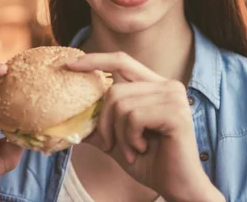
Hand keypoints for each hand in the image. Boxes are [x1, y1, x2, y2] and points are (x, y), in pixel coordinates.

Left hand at [67, 52, 222, 201]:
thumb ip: (98, 124)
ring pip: (122, 105)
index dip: (95, 60)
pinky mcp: (176, 112)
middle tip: (111, 145)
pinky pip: (134, 117)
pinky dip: (130, 138)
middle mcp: (167, 85)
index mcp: (154, 85)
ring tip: (132, 150)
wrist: (177, 187)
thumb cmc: (149, 162)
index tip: (70, 64)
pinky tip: (142, 149)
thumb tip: (69, 118)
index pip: (121, 61)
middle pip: (115, 90)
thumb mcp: (117, 139)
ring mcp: (174, 97)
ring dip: (119, 135)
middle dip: (104, 122)